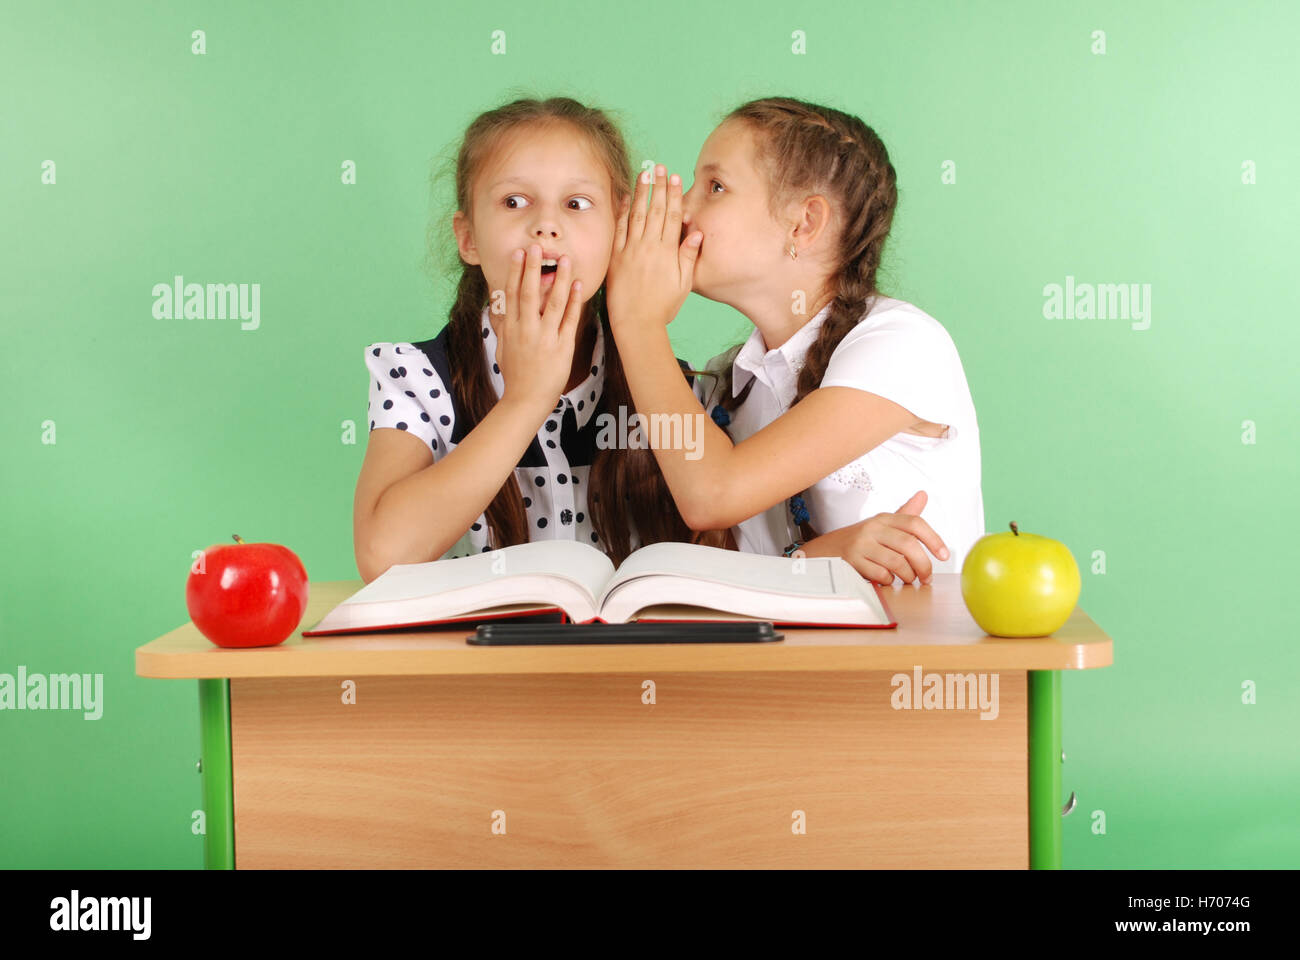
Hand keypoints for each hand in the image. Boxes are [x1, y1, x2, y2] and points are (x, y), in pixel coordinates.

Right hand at [494, 243, 584, 408]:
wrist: (526, 400)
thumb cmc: (515, 375)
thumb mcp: (502, 348)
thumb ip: (504, 327)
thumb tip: (501, 309)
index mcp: (511, 328)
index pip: (512, 294)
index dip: (515, 272)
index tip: (519, 253)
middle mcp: (527, 330)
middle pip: (530, 293)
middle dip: (533, 268)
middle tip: (537, 247)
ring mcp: (545, 338)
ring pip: (553, 302)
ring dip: (560, 279)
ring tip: (565, 259)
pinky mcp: (562, 347)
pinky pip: (569, 320)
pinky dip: (574, 302)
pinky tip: (578, 285)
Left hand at [606, 164, 703, 333]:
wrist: (636, 323)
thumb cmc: (663, 307)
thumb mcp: (683, 284)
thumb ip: (688, 256)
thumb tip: (696, 233)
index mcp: (667, 251)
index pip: (672, 215)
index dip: (673, 194)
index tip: (674, 177)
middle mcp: (649, 246)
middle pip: (655, 209)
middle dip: (658, 186)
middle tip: (659, 167)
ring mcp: (631, 250)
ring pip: (636, 215)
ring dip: (640, 192)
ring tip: (643, 174)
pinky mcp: (616, 257)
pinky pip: (618, 230)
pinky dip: (621, 212)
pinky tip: (623, 198)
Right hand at [800, 491, 949, 585]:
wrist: (824, 551)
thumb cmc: (860, 539)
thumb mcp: (881, 524)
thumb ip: (905, 514)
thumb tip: (924, 495)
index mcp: (884, 519)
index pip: (914, 523)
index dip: (933, 539)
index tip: (944, 555)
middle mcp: (873, 528)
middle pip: (908, 545)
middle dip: (923, 565)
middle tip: (927, 577)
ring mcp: (861, 545)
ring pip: (896, 562)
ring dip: (907, 575)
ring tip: (909, 580)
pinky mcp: (852, 561)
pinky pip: (880, 574)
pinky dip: (888, 581)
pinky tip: (887, 580)